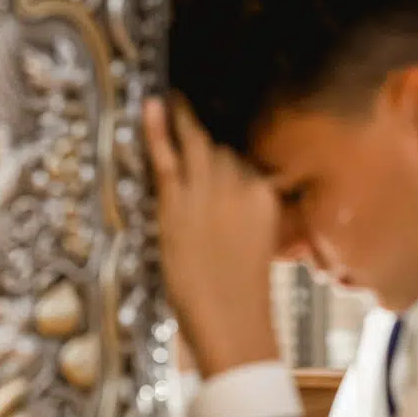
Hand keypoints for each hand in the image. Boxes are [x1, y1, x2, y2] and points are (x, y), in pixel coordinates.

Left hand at [144, 96, 281, 377]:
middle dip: (208, 132)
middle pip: (222, 147)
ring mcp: (207, 189)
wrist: (231, 319)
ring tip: (177, 97)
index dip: (232, 149)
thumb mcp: (260, 245)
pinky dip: (158, 128)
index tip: (225, 136)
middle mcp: (240, 183)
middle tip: (195, 106)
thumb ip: (252, 215)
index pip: (247, 160)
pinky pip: (167, 155)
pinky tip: (152, 103)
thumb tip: (240, 203)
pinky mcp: (178, 200)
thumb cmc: (243, 294)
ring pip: (197, 142)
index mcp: (265, 196)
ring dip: (185, 117)